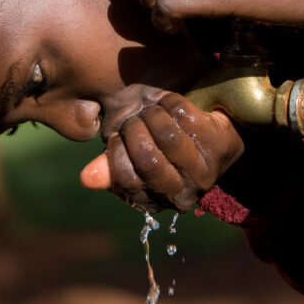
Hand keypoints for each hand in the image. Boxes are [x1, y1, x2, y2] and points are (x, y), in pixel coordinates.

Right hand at [80, 92, 242, 211]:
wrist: (212, 131)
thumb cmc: (165, 148)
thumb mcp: (135, 158)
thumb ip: (111, 167)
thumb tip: (86, 179)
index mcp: (159, 200)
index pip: (128, 180)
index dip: (118, 153)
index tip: (118, 137)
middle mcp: (184, 193)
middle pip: (148, 160)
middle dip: (135, 131)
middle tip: (134, 120)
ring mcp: (204, 170)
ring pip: (168, 137)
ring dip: (153, 116)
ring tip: (150, 110)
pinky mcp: (218, 144)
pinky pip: (184, 116)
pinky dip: (170, 102)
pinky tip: (167, 102)